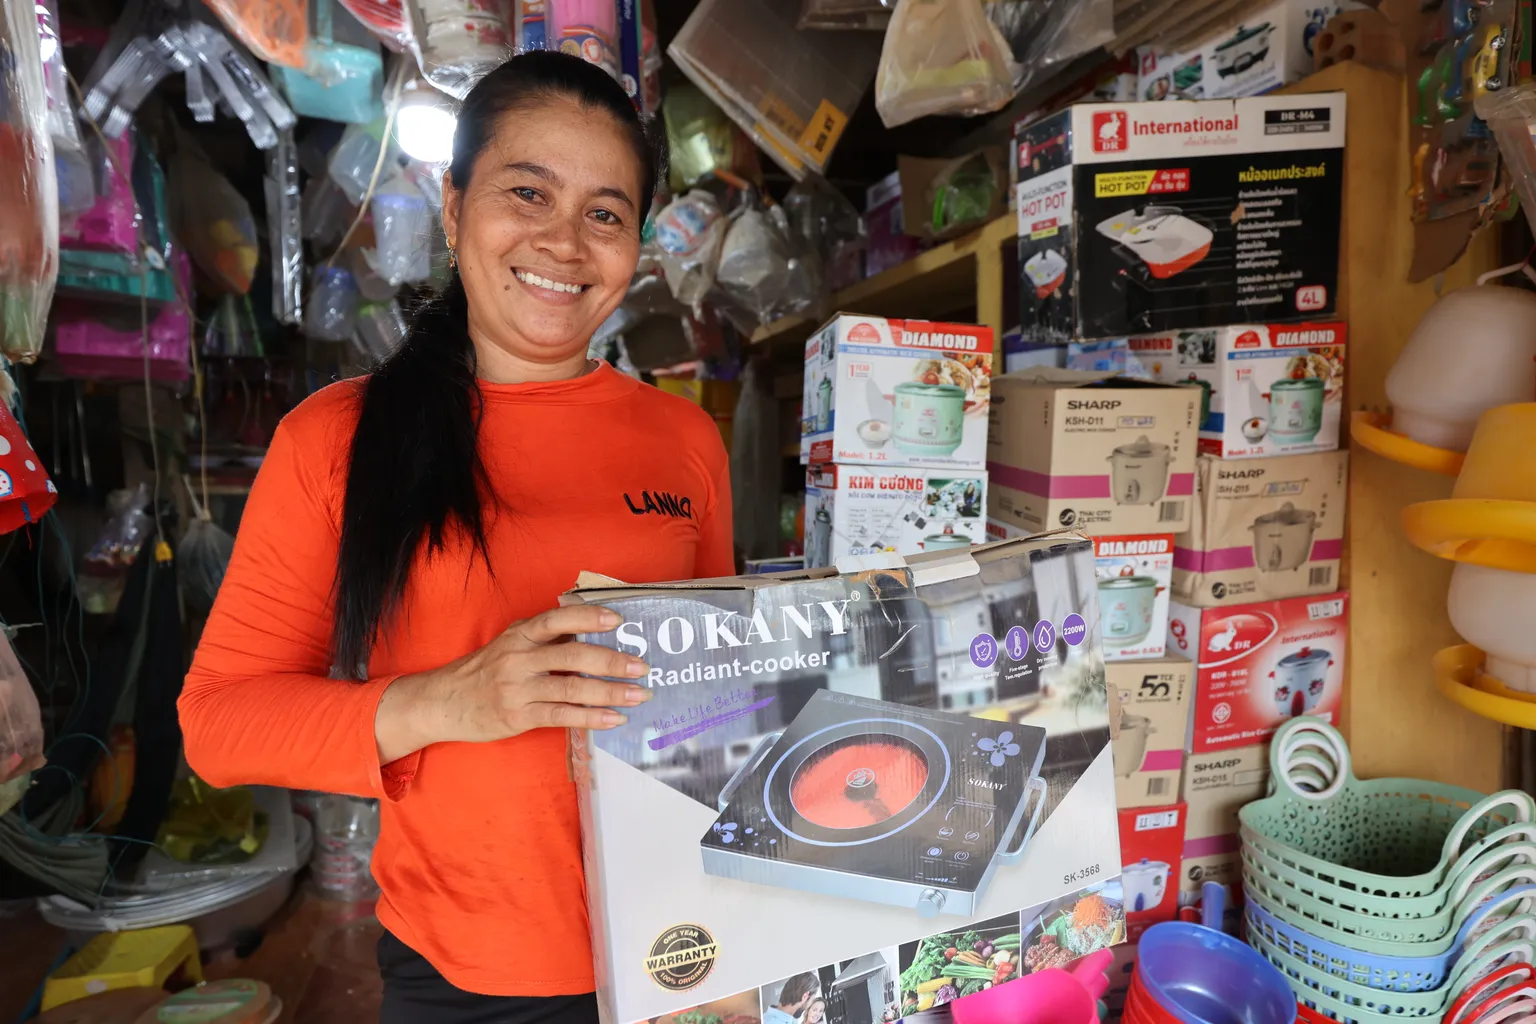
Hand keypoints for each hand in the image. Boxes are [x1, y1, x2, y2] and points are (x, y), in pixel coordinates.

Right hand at [376, 605, 649, 760]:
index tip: (618, 620)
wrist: (444, 702)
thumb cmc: (486, 669)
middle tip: (642, 666)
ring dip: (610, 692)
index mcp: (520, 635)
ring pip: (571, 689)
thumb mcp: (511, 643)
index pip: (557, 619)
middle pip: (572, 656)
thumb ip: (546, 636)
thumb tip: (594, 629)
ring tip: (639, 695)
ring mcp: (518, 688)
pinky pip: (562, 716)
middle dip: (612, 661)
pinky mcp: (518, 716)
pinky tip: (615, 719)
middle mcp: (519, 658)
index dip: (588, 617)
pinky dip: (592, 718)